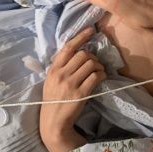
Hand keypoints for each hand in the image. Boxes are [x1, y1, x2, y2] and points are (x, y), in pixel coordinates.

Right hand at [40, 27, 106, 151]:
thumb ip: (61, 66)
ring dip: (99, 66)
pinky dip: (101, 75)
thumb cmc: (53, 99)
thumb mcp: (51, 80)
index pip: (68, 47)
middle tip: (94, 64)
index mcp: (53, 69)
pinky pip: (96, 77)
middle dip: (93, 57)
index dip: (81, 36)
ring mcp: (70, 84)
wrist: (54, 121)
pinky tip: (100, 79)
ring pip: (92, 64)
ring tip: (98, 72)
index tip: (91, 30)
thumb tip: (77, 51)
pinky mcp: (80, 93)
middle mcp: (61, 74)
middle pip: (84, 54)